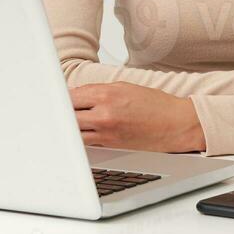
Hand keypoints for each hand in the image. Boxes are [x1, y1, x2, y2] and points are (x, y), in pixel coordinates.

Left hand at [70, 82, 205, 152]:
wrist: (176, 125)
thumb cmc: (155, 105)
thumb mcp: (125, 87)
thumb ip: (98, 91)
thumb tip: (77, 95)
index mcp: (108, 93)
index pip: (71, 96)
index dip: (61, 98)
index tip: (56, 99)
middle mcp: (105, 113)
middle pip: (69, 114)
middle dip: (62, 113)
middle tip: (57, 112)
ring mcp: (107, 132)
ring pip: (75, 132)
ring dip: (70, 128)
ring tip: (66, 126)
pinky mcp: (111, 146)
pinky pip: (88, 143)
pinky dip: (82, 138)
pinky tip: (81, 135)